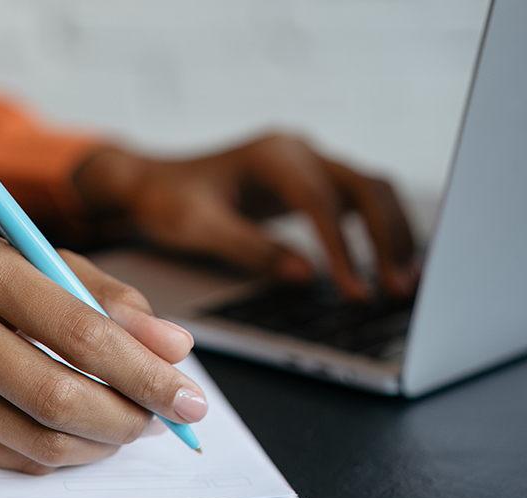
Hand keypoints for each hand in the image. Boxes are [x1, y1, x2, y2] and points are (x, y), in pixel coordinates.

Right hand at [0, 232, 204, 473]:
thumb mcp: (40, 261)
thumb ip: (110, 297)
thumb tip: (174, 348)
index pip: (76, 329)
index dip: (144, 371)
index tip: (189, 394)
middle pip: (57, 395)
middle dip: (131, 417)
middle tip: (168, 419)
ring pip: (39, 439)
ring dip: (104, 442)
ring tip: (131, 423)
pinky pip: (16, 458)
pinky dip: (67, 453)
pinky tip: (84, 433)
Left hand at [73, 133, 416, 299]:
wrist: (150, 183)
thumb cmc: (166, 200)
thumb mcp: (196, 227)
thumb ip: (249, 248)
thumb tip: (304, 274)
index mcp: (271, 154)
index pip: (320, 200)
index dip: (342, 247)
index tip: (353, 289)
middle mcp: (297, 150)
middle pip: (365, 186)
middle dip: (388, 238)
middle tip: (399, 288)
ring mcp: (308, 163)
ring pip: (371, 190)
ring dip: (393, 234)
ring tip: (404, 283)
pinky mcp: (310, 182)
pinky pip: (358, 202)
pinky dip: (378, 232)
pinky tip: (388, 267)